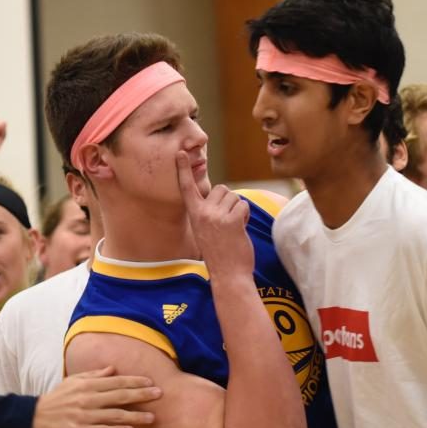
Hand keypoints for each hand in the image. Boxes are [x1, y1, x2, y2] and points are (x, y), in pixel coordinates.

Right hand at [33, 368, 159, 427]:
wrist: (35, 416)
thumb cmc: (57, 398)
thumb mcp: (73, 381)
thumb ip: (94, 375)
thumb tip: (112, 369)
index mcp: (87, 385)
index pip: (115, 382)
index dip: (134, 382)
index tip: (150, 382)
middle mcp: (87, 398)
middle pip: (119, 396)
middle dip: (141, 395)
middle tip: (159, 394)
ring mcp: (84, 415)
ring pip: (114, 415)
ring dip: (134, 416)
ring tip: (152, 417)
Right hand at [175, 151, 252, 280]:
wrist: (228, 275)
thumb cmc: (219, 254)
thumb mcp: (205, 230)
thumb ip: (208, 213)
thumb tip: (221, 197)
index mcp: (194, 215)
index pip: (187, 188)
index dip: (184, 170)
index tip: (181, 152)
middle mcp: (203, 213)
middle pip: (222, 189)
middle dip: (229, 201)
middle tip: (227, 222)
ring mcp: (216, 216)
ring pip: (234, 197)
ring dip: (238, 210)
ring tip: (233, 229)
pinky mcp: (231, 220)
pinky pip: (243, 206)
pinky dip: (245, 217)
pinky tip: (240, 230)